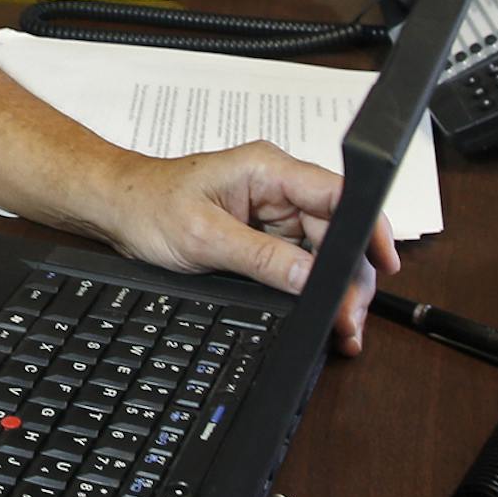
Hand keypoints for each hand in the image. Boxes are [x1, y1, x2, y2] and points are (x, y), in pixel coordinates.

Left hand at [101, 141, 398, 355]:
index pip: (338, 194)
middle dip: (349, 277)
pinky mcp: (262, 232)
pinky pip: (298, 259)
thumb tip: (311, 280)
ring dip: (332, 288)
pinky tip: (318, 311)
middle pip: (337, 230)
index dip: (368, 229)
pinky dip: (309, 287)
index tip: (382, 264)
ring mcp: (271, 210)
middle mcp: (276, 186)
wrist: (115, 208)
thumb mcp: (204, 237)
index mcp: (268, 170)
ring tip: (340, 326)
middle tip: (350, 321)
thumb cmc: (148, 205)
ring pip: (322, 250)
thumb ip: (262, 258)